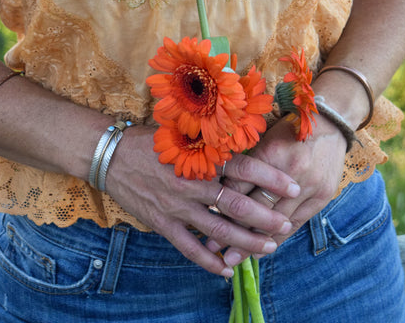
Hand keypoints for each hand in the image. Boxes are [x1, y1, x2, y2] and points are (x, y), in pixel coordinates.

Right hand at [105, 124, 300, 275]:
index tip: (293, 186)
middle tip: (285, 224)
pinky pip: (189, 248)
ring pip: (219, 230)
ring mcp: (178, 206)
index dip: (271, 179)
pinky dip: (209, 261)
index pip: (245, 168)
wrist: (111, 154)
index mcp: (202, 157)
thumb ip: (213, 145)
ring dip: (246, 242)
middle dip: (265, 217)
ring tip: (267, 248)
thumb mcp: (186, 134)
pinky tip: (225, 270)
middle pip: (237, 205)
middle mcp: (193, 182)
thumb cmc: (153, 140)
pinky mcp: (162, 223)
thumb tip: (246, 146)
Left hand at [205, 115, 347, 267]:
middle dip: (233, 230)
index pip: (240, 185)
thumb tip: (217, 187)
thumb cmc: (290, 130)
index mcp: (271, 152)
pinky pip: (296, 224)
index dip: (221, 204)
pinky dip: (277, 239)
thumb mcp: (264, 138)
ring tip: (233, 258)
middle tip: (213, 247)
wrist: (332, 124)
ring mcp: (309, 186)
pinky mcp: (322, 197)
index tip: (203, 221)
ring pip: (276, 222)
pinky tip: (261, 252)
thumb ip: (245, 163)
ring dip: (253, 243)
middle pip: (257, 208)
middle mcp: (290, 171)